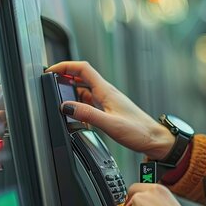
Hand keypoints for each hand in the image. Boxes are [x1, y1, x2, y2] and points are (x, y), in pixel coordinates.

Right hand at [46, 62, 174, 159]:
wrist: (154, 139)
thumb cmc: (138, 131)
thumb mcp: (110, 124)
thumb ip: (87, 114)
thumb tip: (67, 106)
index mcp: (106, 91)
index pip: (83, 68)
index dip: (65, 66)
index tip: (51, 71)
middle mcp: (107, 93)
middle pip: (82, 77)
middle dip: (65, 78)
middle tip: (51, 85)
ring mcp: (109, 100)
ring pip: (85, 90)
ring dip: (72, 92)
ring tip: (62, 101)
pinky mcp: (110, 109)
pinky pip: (91, 102)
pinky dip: (81, 105)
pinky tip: (78, 115)